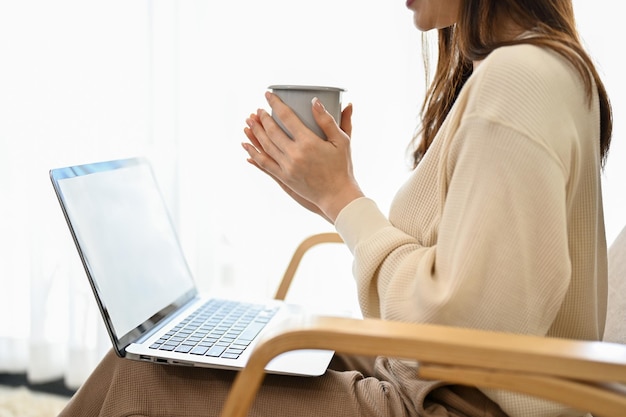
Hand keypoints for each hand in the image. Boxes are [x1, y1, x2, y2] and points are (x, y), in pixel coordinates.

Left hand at [242, 92, 363, 222]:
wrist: (337, 195)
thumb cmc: (342, 167)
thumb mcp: (342, 141)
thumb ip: (327, 120)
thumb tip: (315, 101)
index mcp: (308, 142)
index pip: (287, 117)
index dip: (275, 104)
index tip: (268, 95)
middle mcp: (295, 154)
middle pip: (272, 131)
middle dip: (263, 118)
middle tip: (258, 109)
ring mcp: (287, 167)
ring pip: (265, 146)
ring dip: (255, 132)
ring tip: (249, 122)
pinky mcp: (284, 178)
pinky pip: (264, 163)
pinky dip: (253, 153)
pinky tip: (246, 146)